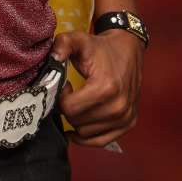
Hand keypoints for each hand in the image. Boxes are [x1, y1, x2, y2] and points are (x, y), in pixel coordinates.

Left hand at [51, 30, 143, 147]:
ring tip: (79, 102)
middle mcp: (118, 107)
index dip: (61, 97)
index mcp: (105, 88)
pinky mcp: (129, 124)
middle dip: (68, 109)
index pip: (69, 108)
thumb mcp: (79, 39)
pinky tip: (79, 124)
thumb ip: (62, 45)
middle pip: (76, 122)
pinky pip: (101, 141)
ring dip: (77, 121)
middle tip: (70, 94)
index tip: (66, 86)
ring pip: (86, 133)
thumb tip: (53, 59)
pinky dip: (87, 136)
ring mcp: (125, 118)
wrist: (128, 49)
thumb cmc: (101, 47)